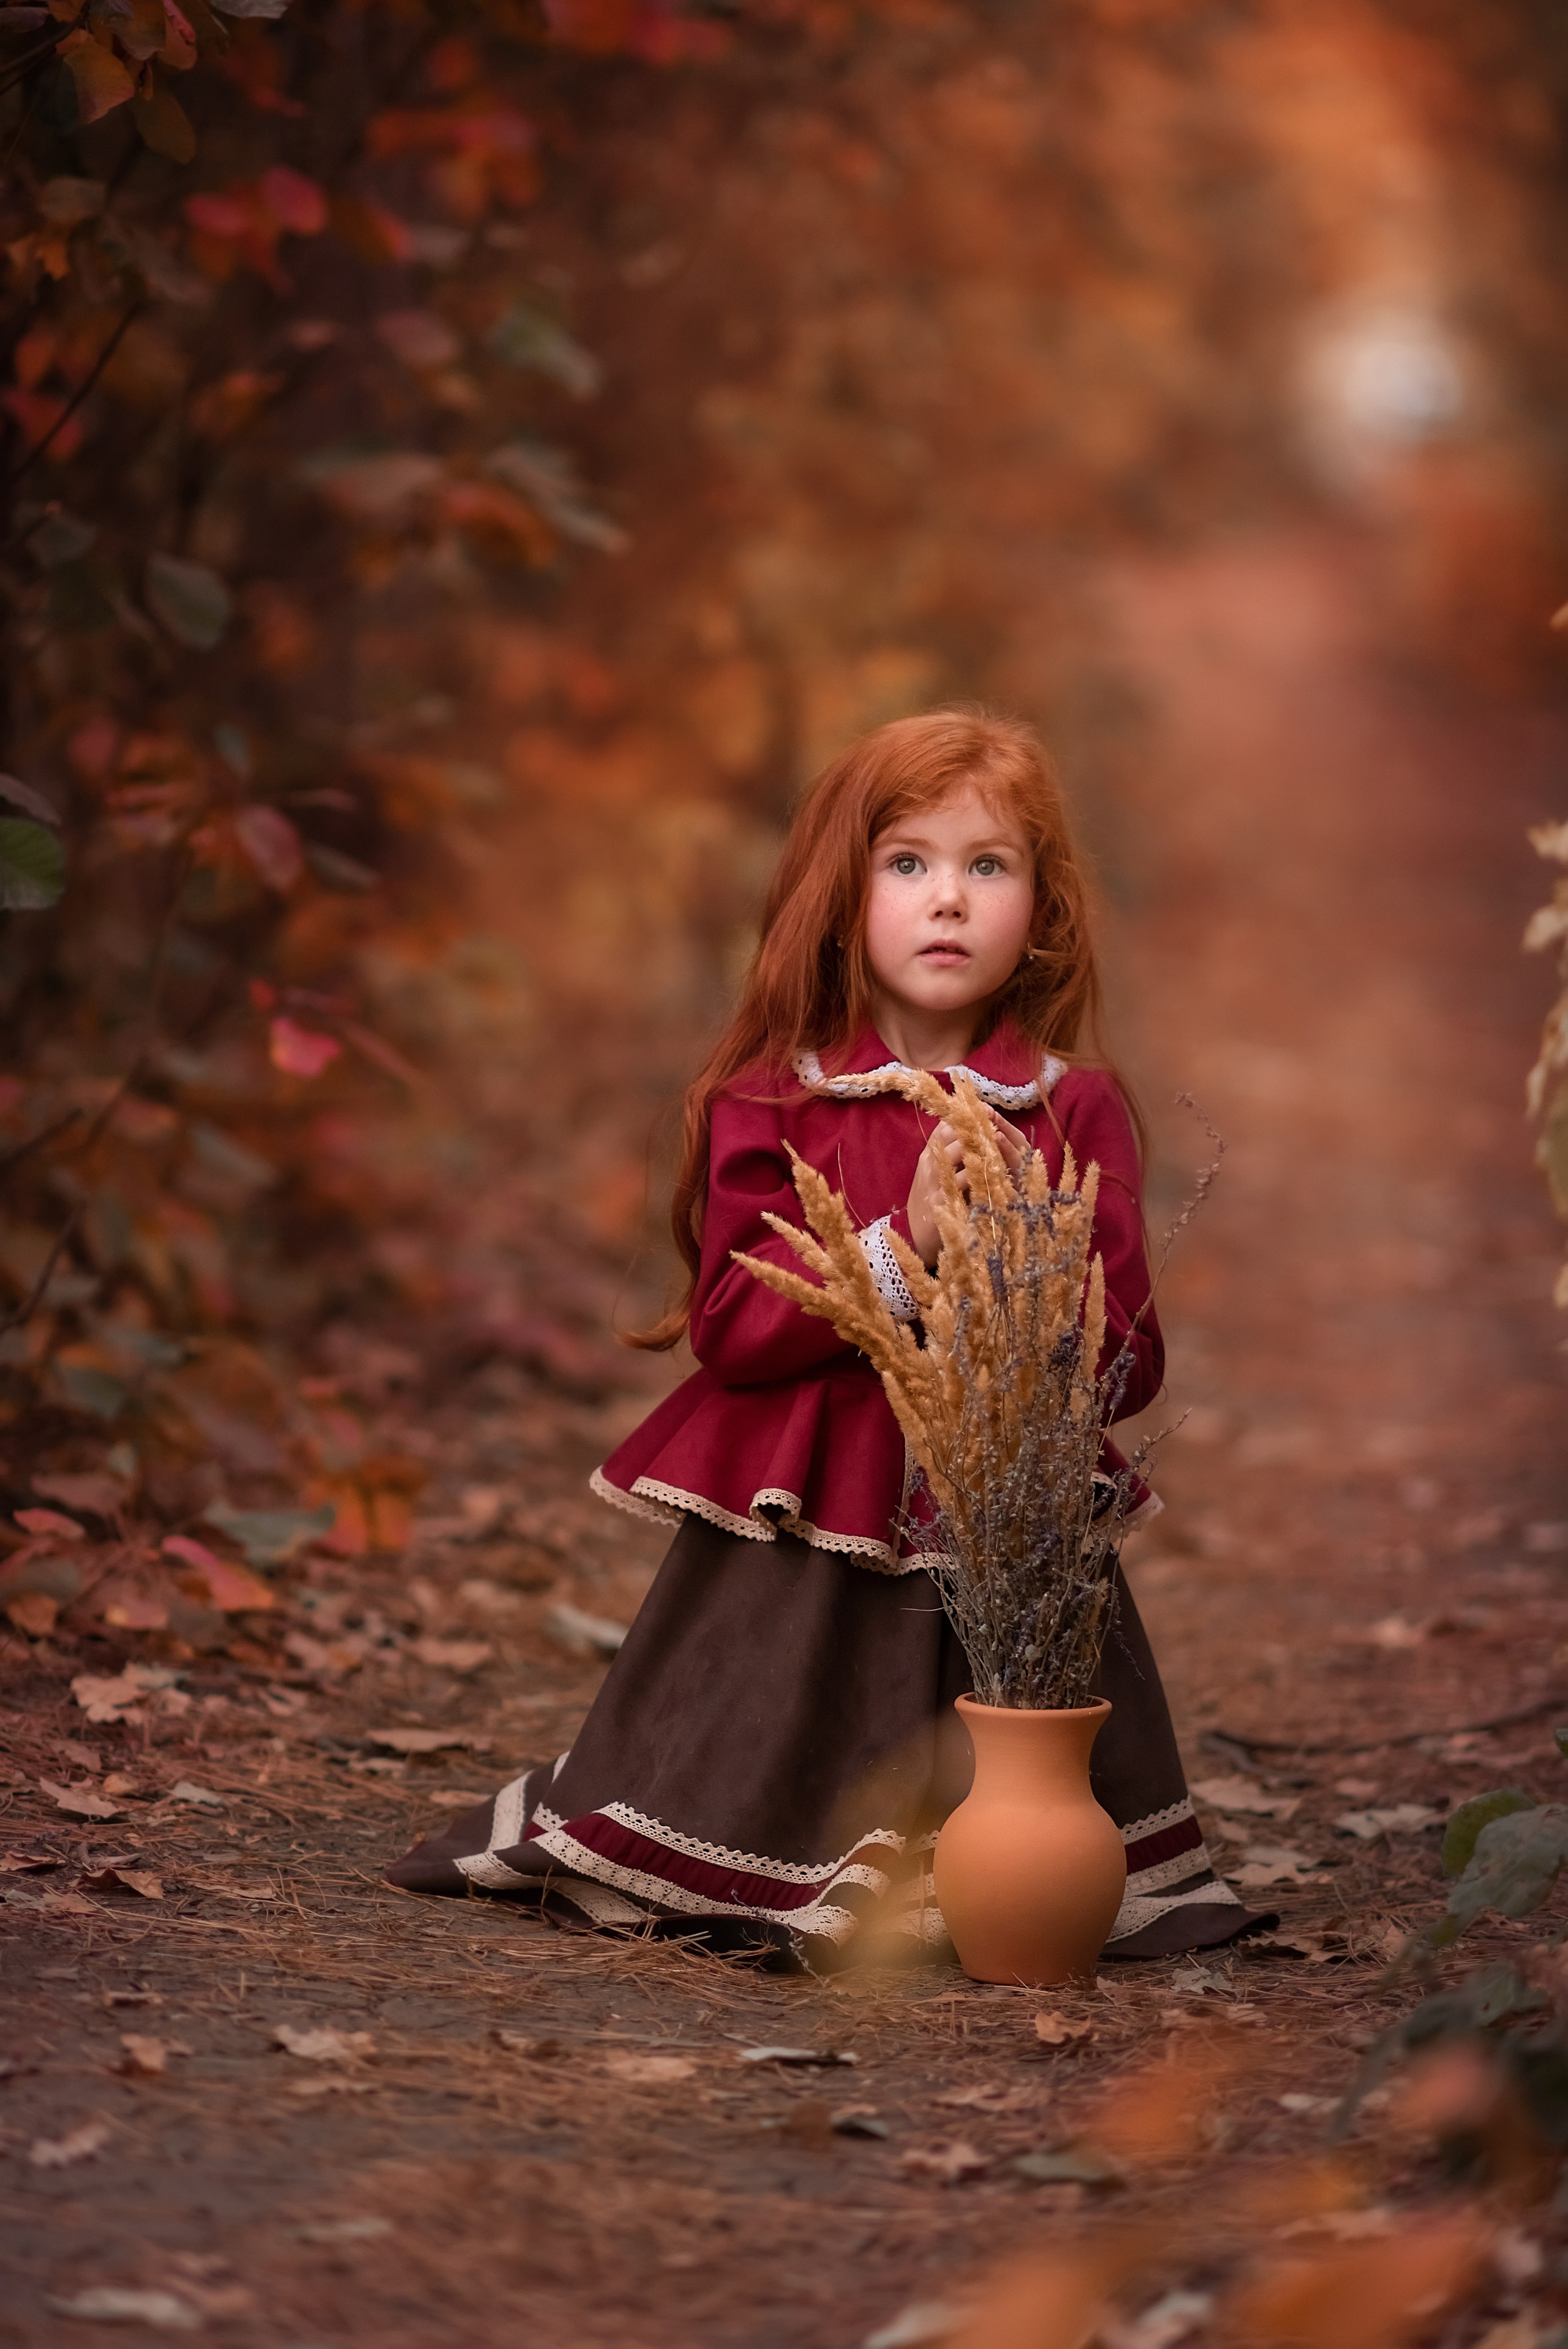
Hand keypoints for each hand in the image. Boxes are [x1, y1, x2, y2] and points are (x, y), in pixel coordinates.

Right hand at [905, 1108, 1029, 1265]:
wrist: (916, 1233)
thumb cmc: (932, 1198)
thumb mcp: (937, 1171)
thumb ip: (951, 1151)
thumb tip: (974, 1129)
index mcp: (929, 1153)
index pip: (946, 1125)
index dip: (966, 1116)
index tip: (987, 1111)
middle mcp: (930, 1163)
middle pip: (954, 1136)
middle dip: (978, 1130)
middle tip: (999, 1126)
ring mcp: (934, 1182)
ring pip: (960, 1155)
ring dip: (982, 1149)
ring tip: (1000, 1146)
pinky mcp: (942, 1201)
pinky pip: (964, 1181)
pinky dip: (981, 1175)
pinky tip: (995, 1173)